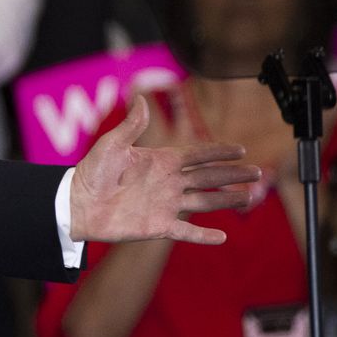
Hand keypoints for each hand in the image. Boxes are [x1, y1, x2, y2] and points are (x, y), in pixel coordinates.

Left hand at [71, 96, 257, 245]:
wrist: (78, 204)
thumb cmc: (92, 172)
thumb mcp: (112, 145)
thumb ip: (131, 126)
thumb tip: (140, 99)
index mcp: (161, 161)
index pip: (197, 155)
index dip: (219, 152)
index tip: (241, 149)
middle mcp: (168, 182)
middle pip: (209, 177)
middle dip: (233, 174)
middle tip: (258, 172)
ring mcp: (165, 204)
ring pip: (205, 202)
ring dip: (227, 201)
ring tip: (250, 198)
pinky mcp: (158, 225)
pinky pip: (186, 231)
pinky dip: (203, 235)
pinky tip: (222, 237)